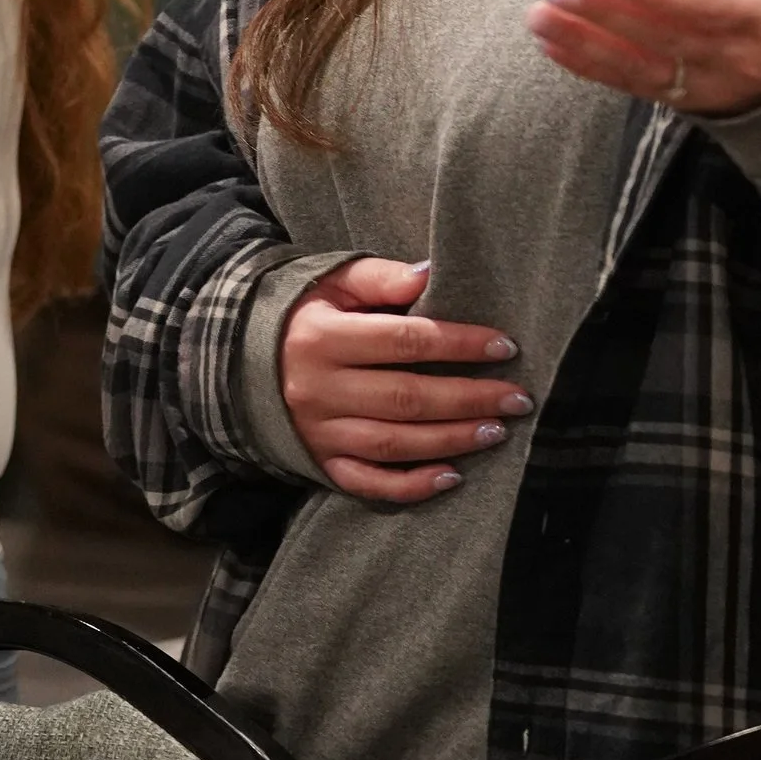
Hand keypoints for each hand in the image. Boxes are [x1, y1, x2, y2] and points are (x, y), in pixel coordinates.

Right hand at [276, 255, 531, 505]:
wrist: (242, 357)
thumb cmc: (307, 313)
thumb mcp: (335, 282)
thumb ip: (382, 277)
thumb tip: (431, 272)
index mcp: (323, 338)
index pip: (405, 341)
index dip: (459, 344)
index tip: (506, 346)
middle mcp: (319, 389)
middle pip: (406, 398)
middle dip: (470, 399)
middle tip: (518, 398)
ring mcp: (318, 432)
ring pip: (393, 443)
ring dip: (451, 440)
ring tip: (497, 431)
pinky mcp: (320, 462)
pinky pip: (367, 482)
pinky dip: (410, 486)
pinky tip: (451, 477)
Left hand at [526, 0, 760, 117]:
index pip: (705, 6)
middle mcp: (728, 57)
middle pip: (659, 36)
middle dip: (605, 15)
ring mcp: (704, 82)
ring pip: (638, 66)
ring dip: (585, 44)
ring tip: (539, 19)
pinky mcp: (686, 97)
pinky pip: (634, 85)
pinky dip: (592, 67)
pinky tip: (554, 46)